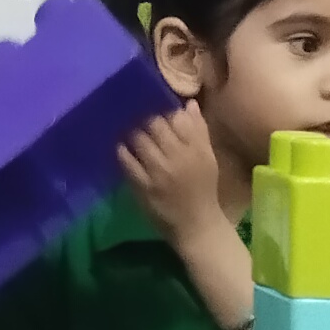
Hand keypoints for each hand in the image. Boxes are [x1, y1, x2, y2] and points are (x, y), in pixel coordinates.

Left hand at [115, 102, 225, 239]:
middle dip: (146, 120)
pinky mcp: (145, 187)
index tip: (157, 108)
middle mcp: (179, 158)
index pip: (177, 118)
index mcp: (197, 149)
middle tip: (140, 119)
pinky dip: (123, 153)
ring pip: (141, 140)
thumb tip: (189, 103)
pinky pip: (129, 163)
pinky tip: (122, 149)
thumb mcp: (208, 158)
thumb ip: (199, 131)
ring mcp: (160, 173)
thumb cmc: (203, 188)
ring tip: (131, 133)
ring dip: (133, 134)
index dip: (164, 110)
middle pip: (156, 126)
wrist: (198, 225)